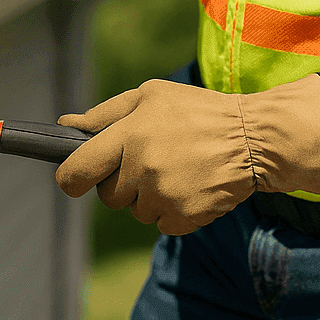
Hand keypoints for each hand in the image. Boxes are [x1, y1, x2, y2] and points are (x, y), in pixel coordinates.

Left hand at [55, 75, 319, 235]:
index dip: (70, 178)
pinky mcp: (184, 218)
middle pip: (108, 196)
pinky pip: (161, 224)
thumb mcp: (151, 96)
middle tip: (150, 160)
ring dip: (150, 197)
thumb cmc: (198, 112)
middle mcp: (143, 168)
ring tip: (178, 168)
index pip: (77, 170)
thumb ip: (104, 114)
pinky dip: (172, 210)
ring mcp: (163, 196)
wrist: (254, 138)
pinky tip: (191, 185)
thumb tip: (65, 125)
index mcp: (129, 134)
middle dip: (122, 183)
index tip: (74, 178)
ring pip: (136, 211)